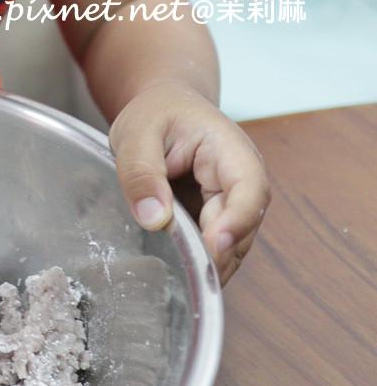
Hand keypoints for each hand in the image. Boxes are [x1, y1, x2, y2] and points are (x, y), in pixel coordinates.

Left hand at [108, 80, 270, 284]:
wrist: (165, 108)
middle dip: (216, 253)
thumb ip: (142, 173)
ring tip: (178, 278)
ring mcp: (233, 203)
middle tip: (184, 275)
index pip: (250, 188)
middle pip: (243, 225)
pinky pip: (216, 248)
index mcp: (230, 149)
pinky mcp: (218, 219)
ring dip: (208, 263)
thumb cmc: (156, 114)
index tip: (213, 244)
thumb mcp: (136, 132)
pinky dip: (200, 262)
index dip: (237, 221)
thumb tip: (154, 219)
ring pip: (232, 245)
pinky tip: (179, 273)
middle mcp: (242, 180)